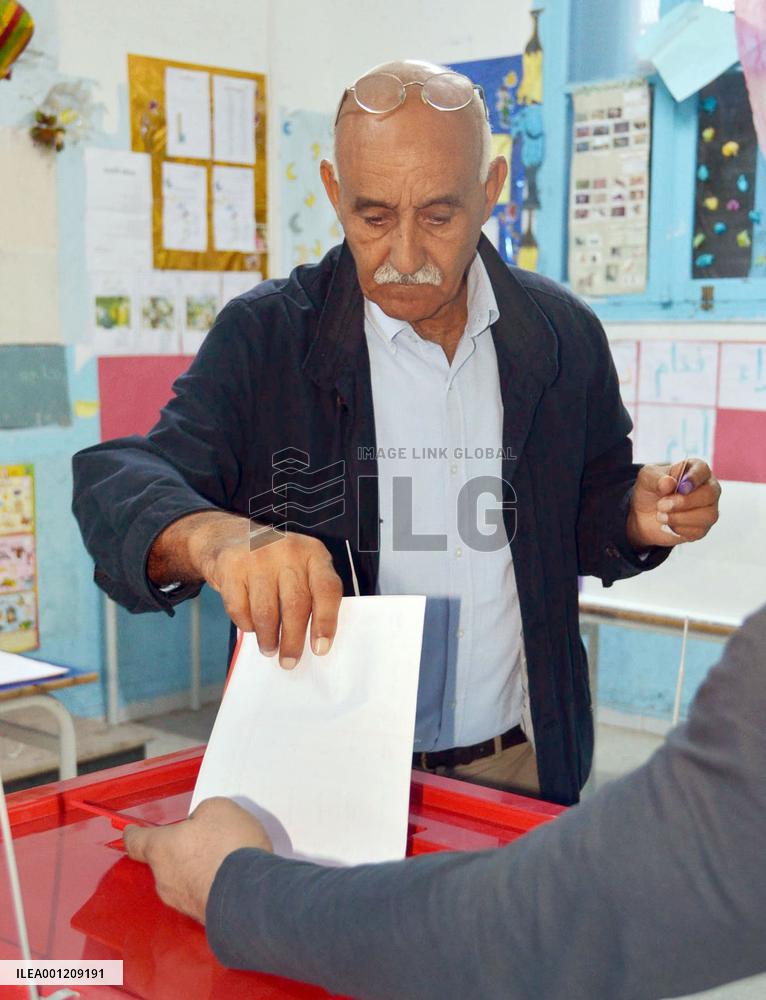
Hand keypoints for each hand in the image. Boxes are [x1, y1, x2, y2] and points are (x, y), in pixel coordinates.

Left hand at [124, 797, 272, 924]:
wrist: (251, 896)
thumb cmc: (229, 847)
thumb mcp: (218, 809)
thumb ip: (201, 813)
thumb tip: (201, 824)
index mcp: (161, 848)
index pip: (136, 841)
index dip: (133, 834)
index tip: (129, 831)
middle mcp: (164, 879)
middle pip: (165, 859)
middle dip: (182, 848)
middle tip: (207, 837)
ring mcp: (182, 903)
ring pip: (185, 878)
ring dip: (199, 868)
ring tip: (227, 857)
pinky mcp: (202, 917)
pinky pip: (203, 893)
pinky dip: (213, 884)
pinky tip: (233, 875)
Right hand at [150, 511, 343, 667]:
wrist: (229, 536)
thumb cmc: (274, 561)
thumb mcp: (301, 566)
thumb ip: (312, 592)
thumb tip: (317, 639)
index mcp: (313, 552)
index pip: (326, 589)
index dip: (326, 622)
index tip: (320, 648)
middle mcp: (288, 550)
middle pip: (296, 605)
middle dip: (293, 641)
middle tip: (289, 661)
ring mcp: (258, 556)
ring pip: (266, 612)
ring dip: (268, 639)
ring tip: (269, 648)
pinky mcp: (232, 566)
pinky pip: (240, 609)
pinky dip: (246, 624)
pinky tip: (251, 625)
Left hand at [626, 458, 720, 549]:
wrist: (643, 513)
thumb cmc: (651, 490)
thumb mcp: (646, 478)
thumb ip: (656, 478)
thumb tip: (669, 483)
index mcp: (697, 470)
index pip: (703, 470)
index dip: (693, 479)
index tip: (680, 487)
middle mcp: (708, 488)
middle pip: (710, 494)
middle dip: (685, 501)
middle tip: (662, 505)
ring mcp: (708, 509)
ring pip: (708, 515)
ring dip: (681, 517)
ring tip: (661, 516)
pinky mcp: (703, 528)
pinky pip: (699, 531)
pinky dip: (680, 529)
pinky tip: (668, 525)